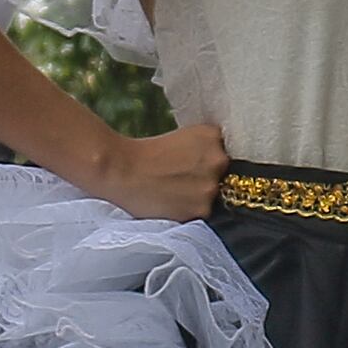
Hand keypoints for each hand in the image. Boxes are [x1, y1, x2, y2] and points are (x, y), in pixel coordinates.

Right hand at [86, 121, 228, 223]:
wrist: (120, 172)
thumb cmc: (145, 152)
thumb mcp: (183, 137)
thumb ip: (205, 146)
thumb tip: (218, 160)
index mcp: (213, 136)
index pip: (226, 150)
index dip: (212, 158)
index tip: (197, 162)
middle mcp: (218, 160)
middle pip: (225, 173)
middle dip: (209, 176)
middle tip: (184, 177)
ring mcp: (211, 187)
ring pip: (216, 194)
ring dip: (201, 195)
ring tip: (176, 192)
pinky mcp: (201, 210)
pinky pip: (203, 211)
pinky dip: (191, 209)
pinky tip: (174, 202)